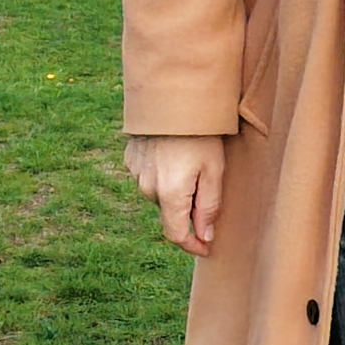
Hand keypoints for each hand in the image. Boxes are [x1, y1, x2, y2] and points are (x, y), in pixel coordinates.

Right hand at [123, 133, 230, 256]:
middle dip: (188, 209)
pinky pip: (149, 176)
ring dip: (175, 189)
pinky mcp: (131, 159)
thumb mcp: (214, 171)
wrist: (172, 96)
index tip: (207, 248)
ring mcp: (135, 173)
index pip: (176, 235)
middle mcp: (147, 188)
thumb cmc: (200, 133)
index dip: (192, 245)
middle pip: (170, 212)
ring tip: (191, 163)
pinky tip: (174, 154)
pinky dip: (162, 173)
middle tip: (207, 186)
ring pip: (159, 194)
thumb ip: (209, 208)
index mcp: (169, 194)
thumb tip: (204, 236)